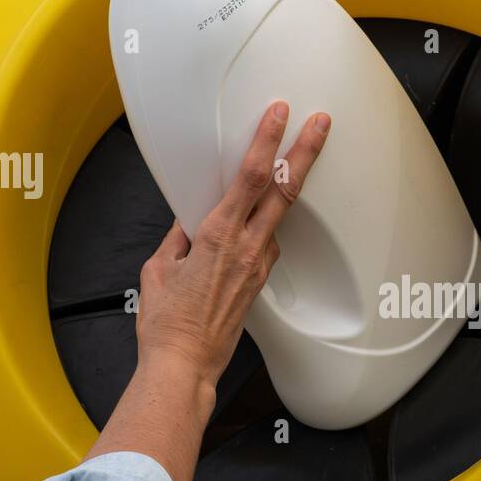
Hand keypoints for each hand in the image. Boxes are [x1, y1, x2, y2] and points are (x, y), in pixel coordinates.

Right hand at [136, 100, 330, 392]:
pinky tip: (252, 226)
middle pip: (285, 188)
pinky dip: (263, 227)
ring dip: (286, 189)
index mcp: (219, 235)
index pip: (252, 176)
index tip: (280, 114)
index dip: (268, 140)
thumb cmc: (167, 324)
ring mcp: (259, 266)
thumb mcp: (159, 268)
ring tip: (289, 164)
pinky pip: (266, 244)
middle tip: (321, 124)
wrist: (184, 366)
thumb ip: (177, 238)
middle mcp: (246, 248)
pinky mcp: (260, 283)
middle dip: (305, 151)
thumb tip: (187, 223)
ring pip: (278, 217)